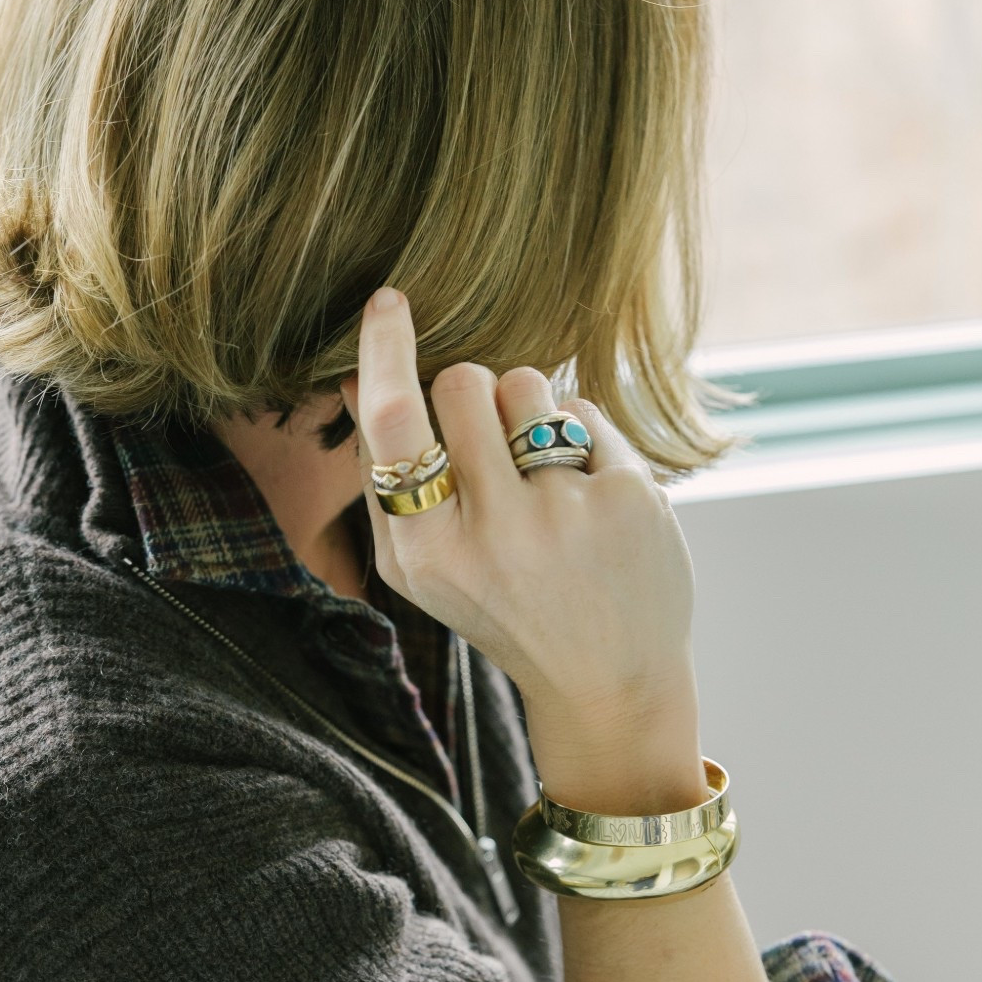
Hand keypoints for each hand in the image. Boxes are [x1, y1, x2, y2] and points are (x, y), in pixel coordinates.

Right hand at [339, 289, 699, 754]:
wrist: (606, 681)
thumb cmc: (503, 610)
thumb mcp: (425, 568)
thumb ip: (383, 483)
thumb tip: (354, 378)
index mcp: (425, 554)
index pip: (393, 422)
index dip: (385, 350)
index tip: (389, 299)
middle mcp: (492, 535)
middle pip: (463, 381)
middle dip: (471, 391)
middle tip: (488, 446)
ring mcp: (564, 515)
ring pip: (525, 384)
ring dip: (526, 411)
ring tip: (540, 479)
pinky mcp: (626, 497)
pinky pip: (582, 410)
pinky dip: (580, 442)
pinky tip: (586, 503)